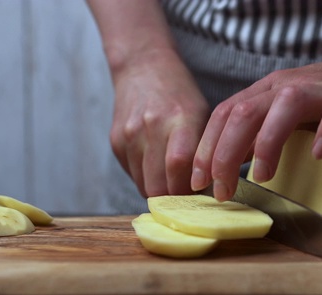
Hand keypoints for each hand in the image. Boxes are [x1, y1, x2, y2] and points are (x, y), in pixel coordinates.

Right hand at [110, 48, 209, 196]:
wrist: (143, 67)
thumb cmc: (181, 96)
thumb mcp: (202, 115)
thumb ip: (203, 151)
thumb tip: (206, 192)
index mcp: (180, 118)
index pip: (179, 166)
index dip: (189, 191)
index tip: (201, 199)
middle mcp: (151, 126)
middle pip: (159, 184)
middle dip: (175, 199)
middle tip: (189, 199)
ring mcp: (129, 134)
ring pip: (145, 185)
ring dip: (161, 193)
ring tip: (175, 184)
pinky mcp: (115, 142)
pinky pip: (133, 176)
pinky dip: (148, 180)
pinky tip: (158, 168)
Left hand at [190, 41, 321, 200]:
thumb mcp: (287, 114)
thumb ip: (260, 133)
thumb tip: (229, 165)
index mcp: (268, 91)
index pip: (225, 114)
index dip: (206, 147)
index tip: (197, 181)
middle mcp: (288, 87)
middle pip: (245, 112)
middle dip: (226, 152)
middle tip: (222, 190)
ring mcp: (321, 89)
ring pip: (285, 107)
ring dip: (268, 142)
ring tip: (262, 176)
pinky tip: (319, 154)